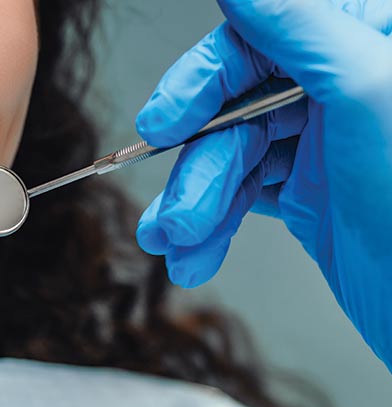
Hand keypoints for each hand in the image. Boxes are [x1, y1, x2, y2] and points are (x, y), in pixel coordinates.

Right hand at [134, 0, 391, 369]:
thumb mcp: (366, 93)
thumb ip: (301, 28)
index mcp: (364, 47)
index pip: (261, 41)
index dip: (203, 81)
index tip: (164, 121)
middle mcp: (342, 91)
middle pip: (236, 109)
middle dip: (197, 168)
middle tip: (173, 214)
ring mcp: (322, 144)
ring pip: (232, 159)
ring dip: (195, 206)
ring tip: (175, 245)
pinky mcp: (308, 194)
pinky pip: (241, 197)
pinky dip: (213, 227)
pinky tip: (195, 254)